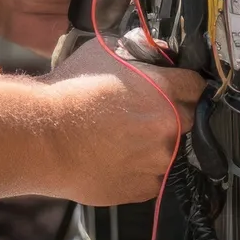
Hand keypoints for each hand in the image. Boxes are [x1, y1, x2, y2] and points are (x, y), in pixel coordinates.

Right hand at [41, 38, 203, 205]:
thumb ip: (136, 52)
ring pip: (168, 151)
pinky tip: (113, 158)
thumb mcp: (103, 53)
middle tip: (138, 114)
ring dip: (152, 145)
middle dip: (169, 115)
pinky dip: (138, 170)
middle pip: (187, 119)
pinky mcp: (143, 187)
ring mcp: (157, 160)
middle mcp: (168, 126)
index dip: (183, 85)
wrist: (42, 137)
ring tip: (119, 139)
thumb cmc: (67, 93)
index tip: (175, 90)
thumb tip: (152, 52)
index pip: (197, 86)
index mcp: (165, 90)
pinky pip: (151, 177)